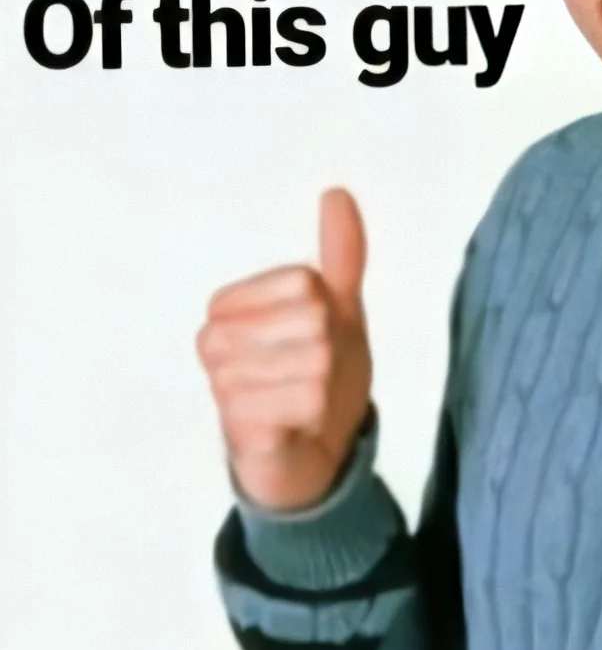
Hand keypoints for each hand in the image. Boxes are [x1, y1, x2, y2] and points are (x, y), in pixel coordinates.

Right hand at [196, 186, 374, 510]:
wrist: (312, 457)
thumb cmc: (317, 378)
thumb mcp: (339, 310)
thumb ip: (339, 254)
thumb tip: (337, 192)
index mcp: (228, 306)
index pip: (305, 281)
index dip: (330, 314)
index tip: (315, 339)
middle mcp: (213, 341)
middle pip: (311, 317)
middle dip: (331, 351)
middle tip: (315, 376)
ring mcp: (221, 384)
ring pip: (312, 360)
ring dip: (326, 385)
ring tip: (307, 401)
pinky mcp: (238, 427)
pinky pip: (307, 400)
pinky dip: (318, 414)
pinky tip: (300, 424)